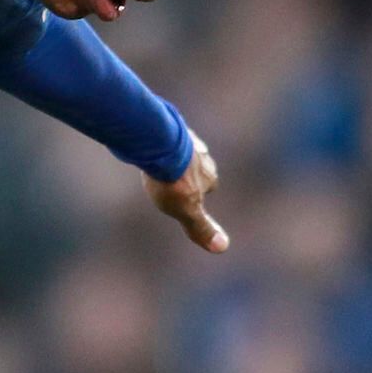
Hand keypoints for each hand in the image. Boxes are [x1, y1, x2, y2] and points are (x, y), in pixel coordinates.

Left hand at [148, 131, 228, 254]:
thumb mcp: (186, 211)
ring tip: (157, 163)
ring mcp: (187, 138)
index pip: (209, 185)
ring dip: (173, 156)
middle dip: (187, 172)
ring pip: (183, 149)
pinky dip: (161, 142)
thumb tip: (223, 247)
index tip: (187, 197)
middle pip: (197, 166)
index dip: (197, 193)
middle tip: (171, 178)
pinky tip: (148, 147)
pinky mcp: (170, 125)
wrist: (159, 145)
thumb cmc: (172, 181)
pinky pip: (167, 135)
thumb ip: (202, 229)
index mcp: (209, 174)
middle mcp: (203, 155)